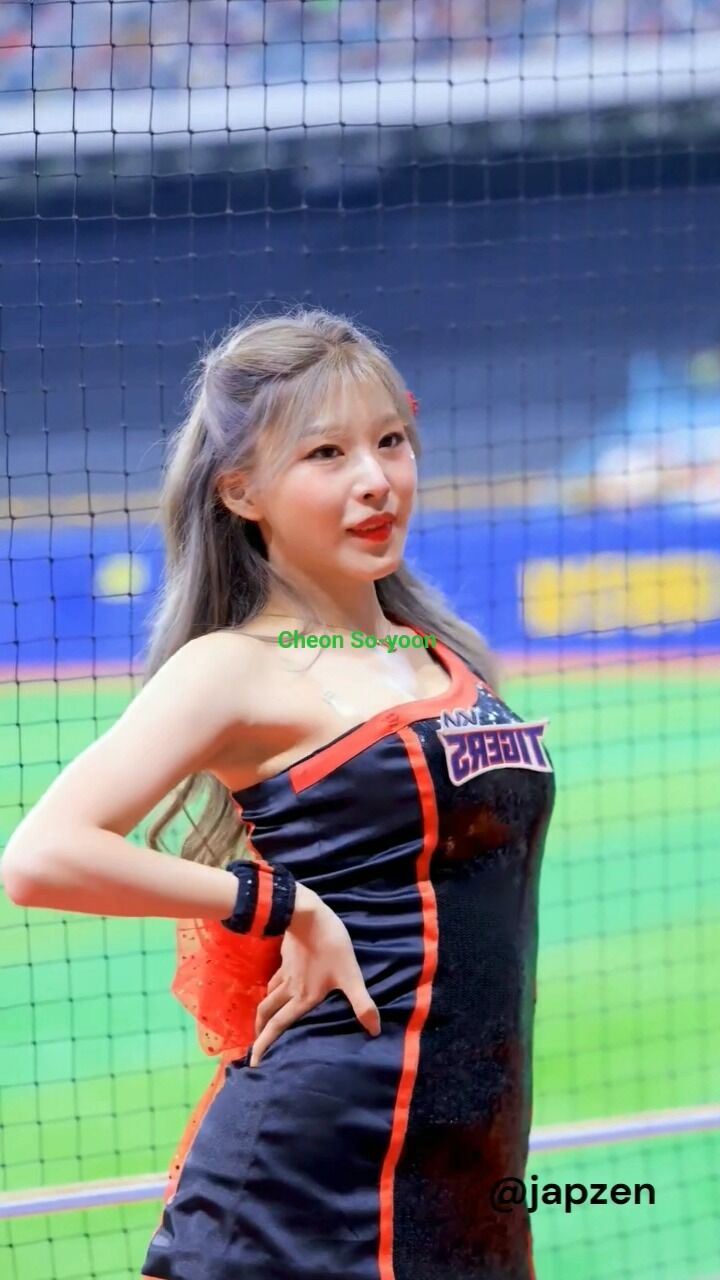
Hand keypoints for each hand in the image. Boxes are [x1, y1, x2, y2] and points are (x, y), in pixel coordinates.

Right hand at [249, 891, 380, 1066]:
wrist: (308, 914)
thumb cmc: (330, 946)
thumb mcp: (350, 976)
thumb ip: (362, 1003)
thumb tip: (374, 1031)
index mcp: (302, 998)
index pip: (279, 1026)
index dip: (264, 1045)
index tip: (253, 1062)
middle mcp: (290, 990)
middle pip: (268, 1014)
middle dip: (260, 1033)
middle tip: (255, 1047)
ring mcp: (286, 973)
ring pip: (269, 997)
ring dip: (264, 1012)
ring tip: (265, 1021)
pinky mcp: (286, 959)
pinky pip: (275, 980)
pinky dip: (272, 990)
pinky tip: (277, 987)